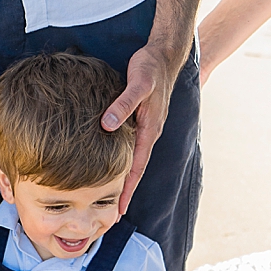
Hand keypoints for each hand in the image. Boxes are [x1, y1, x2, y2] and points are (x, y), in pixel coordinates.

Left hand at [101, 42, 178, 212]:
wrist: (163, 55)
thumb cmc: (150, 68)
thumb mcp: (138, 84)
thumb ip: (123, 104)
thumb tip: (107, 125)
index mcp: (149, 130)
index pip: (137, 167)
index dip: (127, 189)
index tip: (119, 210)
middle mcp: (148, 133)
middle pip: (135, 169)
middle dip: (125, 192)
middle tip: (113, 215)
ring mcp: (145, 127)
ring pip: (133, 159)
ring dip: (124, 179)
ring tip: (112, 197)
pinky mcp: (140, 119)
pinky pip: (130, 146)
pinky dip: (122, 160)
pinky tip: (112, 165)